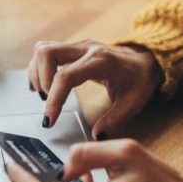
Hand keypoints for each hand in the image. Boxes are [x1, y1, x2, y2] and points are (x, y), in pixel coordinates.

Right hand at [28, 39, 162, 139]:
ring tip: (45, 94)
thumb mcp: (133, 103)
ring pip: (43, 49)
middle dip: (41, 81)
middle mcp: (86, 49)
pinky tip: (42, 85)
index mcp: (101, 61)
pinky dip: (39, 68)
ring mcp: (77, 46)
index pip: (66, 76)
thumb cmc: (139, 80)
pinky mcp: (72, 49)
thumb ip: (114, 119)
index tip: (49, 120)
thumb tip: (96, 135)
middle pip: (47, 53)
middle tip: (48, 102)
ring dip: (37, 73)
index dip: (54, 99)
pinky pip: (47, 52)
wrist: (145, 61)